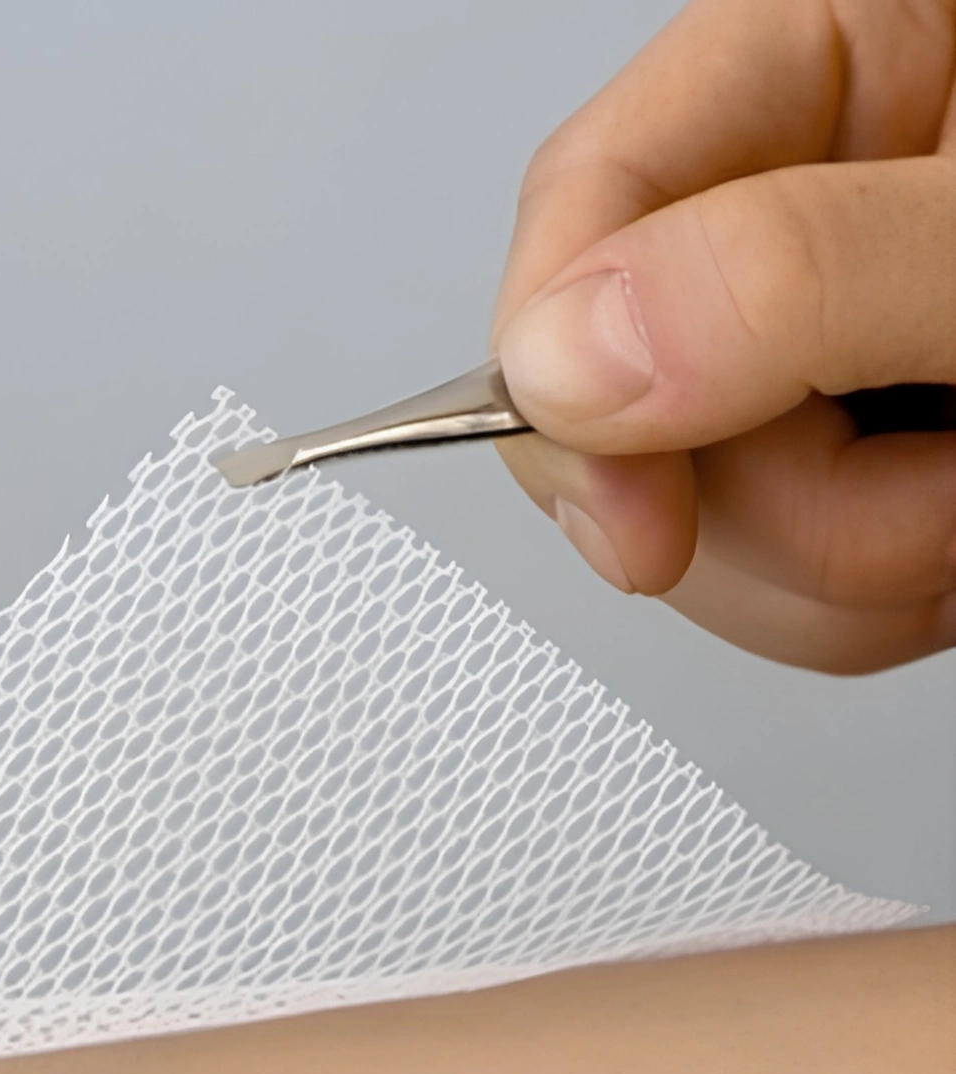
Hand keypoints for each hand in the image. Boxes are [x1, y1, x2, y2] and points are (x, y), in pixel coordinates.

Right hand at [492, 0, 955, 672]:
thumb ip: (808, 271)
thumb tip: (570, 355)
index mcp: (822, 66)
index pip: (587, 208)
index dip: (563, 377)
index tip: (633, 522)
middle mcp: (795, 212)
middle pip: (625, 404)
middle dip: (772, 508)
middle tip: (931, 489)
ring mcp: (815, 353)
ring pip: (698, 522)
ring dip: (843, 570)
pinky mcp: (849, 462)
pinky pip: (779, 583)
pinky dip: (875, 597)